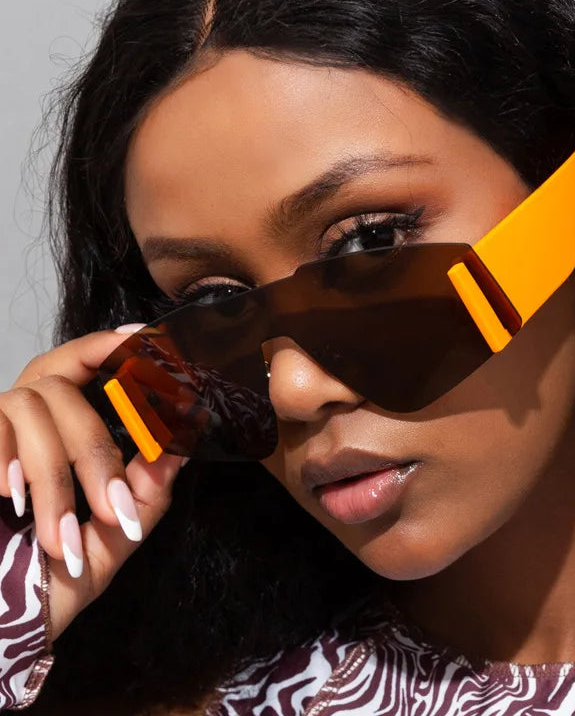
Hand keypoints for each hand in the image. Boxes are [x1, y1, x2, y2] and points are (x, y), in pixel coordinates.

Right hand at [0, 326, 185, 640]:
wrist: (4, 616)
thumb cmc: (61, 573)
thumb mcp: (118, 529)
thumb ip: (150, 486)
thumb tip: (179, 443)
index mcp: (69, 421)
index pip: (86, 358)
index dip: (110, 342)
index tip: (142, 336)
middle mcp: (28, 412)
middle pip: (62, 383)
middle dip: (94, 448)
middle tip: (113, 509)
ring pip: (29, 408)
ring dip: (54, 481)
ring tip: (64, 540)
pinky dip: (7, 467)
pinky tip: (12, 503)